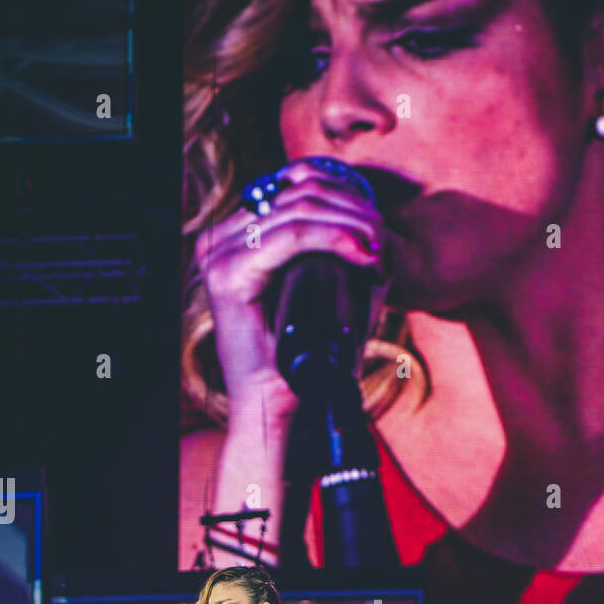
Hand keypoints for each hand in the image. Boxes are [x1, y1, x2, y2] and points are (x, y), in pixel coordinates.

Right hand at [194, 157, 388, 412]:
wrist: (275, 411)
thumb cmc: (299, 366)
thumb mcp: (321, 302)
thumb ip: (336, 264)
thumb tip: (376, 233)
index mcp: (235, 240)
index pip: (292, 192)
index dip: (342, 197)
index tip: (378, 230)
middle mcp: (221, 240)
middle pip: (296, 196)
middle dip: (351, 210)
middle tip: (383, 239)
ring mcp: (219, 255)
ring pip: (298, 213)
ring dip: (350, 224)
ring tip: (379, 249)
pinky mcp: (229, 274)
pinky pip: (291, 238)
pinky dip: (334, 239)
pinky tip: (363, 254)